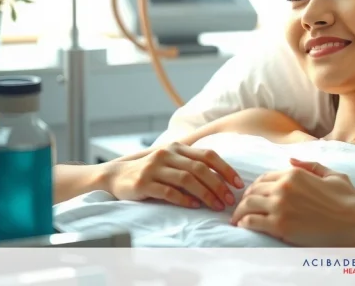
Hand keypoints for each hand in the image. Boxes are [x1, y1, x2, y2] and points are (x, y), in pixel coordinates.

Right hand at [104, 142, 243, 210]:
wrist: (116, 175)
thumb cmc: (152, 171)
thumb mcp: (172, 162)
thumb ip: (192, 165)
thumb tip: (223, 179)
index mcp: (178, 148)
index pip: (208, 155)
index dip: (225, 169)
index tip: (238, 184)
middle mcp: (167, 154)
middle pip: (199, 168)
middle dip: (218, 185)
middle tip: (229, 200)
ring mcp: (154, 167)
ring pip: (186, 179)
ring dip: (205, 194)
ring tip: (216, 205)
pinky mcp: (143, 183)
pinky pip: (168, 191)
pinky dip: (184, 199)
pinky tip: (194, 206)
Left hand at [230, 158, 354, 245]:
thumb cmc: (349, 200)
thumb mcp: (333, 175)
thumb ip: (311, 166)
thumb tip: (291, 160)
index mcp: (295, 173)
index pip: (264, 177)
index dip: (255, 187)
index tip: (252, 195)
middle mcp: (284, 187)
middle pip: (253, 190)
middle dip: (245, 199)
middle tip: (240, 208)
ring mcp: (280, 206)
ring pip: (248, 205)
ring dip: (240, 212)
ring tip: (237, 219)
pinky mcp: (280, 226)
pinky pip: (252, 222)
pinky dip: (244, 223)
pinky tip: (244, 226)